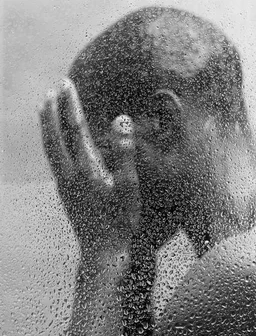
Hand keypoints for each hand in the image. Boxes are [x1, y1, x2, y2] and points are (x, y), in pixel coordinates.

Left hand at [40, 79, 140, 255]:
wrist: (103, 252)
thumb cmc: (121, 221)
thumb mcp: (129, 187)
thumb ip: (124, 151)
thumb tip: (119, 119)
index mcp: (87, 169)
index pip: (75, 128)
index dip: (70, 104)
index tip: (67, 83)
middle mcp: (70, 174)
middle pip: (54, 135)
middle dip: (53, 110)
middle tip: (53, 88)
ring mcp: (64, 184)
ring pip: (49, 147)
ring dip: (46, 125)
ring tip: (45, 107)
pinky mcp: (64, 193)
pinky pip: (52, 159)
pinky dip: (49, 142)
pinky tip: (53, 141)